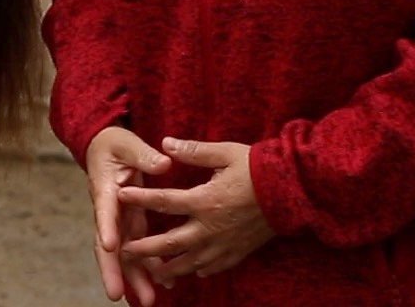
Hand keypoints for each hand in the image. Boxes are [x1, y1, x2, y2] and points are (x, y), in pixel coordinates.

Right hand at [86, 126, 172, 305]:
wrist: (104, 146)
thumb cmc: (114, 144)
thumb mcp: (128, 144)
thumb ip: (144, 154)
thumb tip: (164, 164)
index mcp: (106, 188)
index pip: (104, 210)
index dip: (107, 228)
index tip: (112, 247)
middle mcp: (108, 209)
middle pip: (106, 243)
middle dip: (111, 270)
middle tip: (116, 294)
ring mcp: (118, 219)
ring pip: (122, 253)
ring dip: (133, 276)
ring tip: (148, 299)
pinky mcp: (129, 223)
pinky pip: (137, 248)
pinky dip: (148, 266)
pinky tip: (163, 284)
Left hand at [120, 138, 274, 285]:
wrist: (295, 191)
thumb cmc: (259, 169)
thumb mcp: (225, 153)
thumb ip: (193, 150)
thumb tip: (165, 143)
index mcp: (205, 200)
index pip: (164, 201)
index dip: (140, 199)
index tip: (119, 196)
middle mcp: (211, 227)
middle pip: (170, 243)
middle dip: (145, 249)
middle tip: (124, 250)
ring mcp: (225, 243)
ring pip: (191, 262)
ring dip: (169, 268)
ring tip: (153, 273)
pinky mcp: (239, 252)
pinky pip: (215, 267)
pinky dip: (200, 270)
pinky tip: (192, 272)